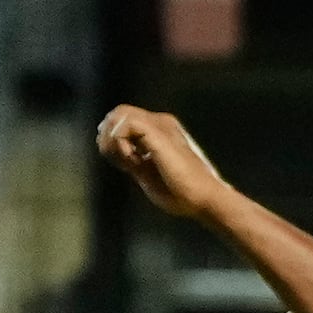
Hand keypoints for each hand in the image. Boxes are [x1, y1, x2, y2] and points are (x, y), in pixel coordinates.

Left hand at [94, 105, 226, 221]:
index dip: (112, 142)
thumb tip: (110, 148)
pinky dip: (120, 144)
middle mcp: (160, 121)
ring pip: (117, 115)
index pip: (122, 121)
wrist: (204, 199)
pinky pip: (124, 125)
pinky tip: (134, 161)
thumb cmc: (181, 193)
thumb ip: (131, 157)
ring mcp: (160, 124)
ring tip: (130, 162)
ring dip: (113, 142)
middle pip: (117, 113)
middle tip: (124, 164)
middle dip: (108, 139)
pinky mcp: (158, 133)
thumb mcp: (147, 172)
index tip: (126, 166)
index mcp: (159, 130)